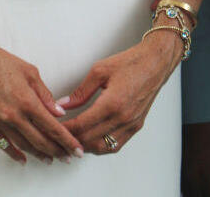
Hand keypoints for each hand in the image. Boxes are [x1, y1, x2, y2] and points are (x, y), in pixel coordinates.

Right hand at [0, 28, 83, 164]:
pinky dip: (15, 154)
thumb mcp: (29, 71)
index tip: (76, 149)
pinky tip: (23, 158)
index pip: (53, 127)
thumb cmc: (0, 60)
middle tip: (67, 156)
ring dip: (39, 155)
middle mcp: (14, 115)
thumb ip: (45, 94)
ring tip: (49, 159)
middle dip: (57, 151)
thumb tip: (58, 112)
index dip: (67, 141)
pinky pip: (3, 145)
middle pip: (41, 141)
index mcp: (28, 101)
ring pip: (24, 146)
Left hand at [59, 29, 180, 154]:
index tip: (54, 127)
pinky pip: (116, 145)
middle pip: (90, 139)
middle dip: (72, 140)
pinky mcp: (136, 126)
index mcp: (112, 103)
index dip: (65, 129)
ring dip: (86, 146)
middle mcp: (123, 118)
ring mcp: (131, 124)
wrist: (154, 64)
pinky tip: (92, 140)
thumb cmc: (129, 63)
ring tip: (72, 140)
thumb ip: (80, 91)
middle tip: (59, 136)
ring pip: (103, 147)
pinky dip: (101, 146)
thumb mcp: (99, 71)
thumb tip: (63, 104)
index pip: (82, 124)